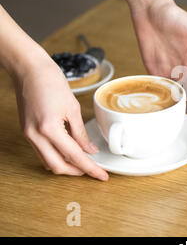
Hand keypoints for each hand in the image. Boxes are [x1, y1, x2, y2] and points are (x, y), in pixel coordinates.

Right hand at [13, 55, 107, 179]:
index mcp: (49, 129)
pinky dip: (55, 156)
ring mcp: (28, 135)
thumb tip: (90, 150)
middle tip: (93, 170)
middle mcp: (35, 135)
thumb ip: (80, 133)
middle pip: (57, 166)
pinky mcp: (27, 131)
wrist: (29, 69)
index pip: (74, 156)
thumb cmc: (51, 82)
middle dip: (76, 172)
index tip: (102, 175)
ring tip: (83, 162)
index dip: (90, 168)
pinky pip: (41, 152)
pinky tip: (68, 152)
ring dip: (65, 165)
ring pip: (47, 161)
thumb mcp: (72, 108)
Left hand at [130, 2, 186, 127]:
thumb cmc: (176, 17)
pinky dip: (160, 101)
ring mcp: (167, 71)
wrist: (151, 9)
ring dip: (176, 111)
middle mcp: (182, 71)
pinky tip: (159, 112)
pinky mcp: (153, 69)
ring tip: (176, 127)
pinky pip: (158, 89)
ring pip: (174, 97)